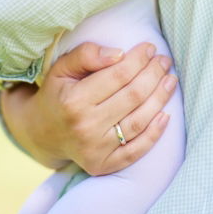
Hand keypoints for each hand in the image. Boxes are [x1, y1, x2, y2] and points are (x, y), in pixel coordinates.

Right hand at [0, 41, 177, 174]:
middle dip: (153, 75)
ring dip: (160, 99)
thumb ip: (87, 55)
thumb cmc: (58, 93)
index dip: (138, 60)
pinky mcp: (102, 166)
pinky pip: (135, 150)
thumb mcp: (62, 68)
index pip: (118, 75)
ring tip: (170, 80)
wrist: (42, 132)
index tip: (150, 48)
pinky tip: (166, 114)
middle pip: (132, 97)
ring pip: (138, 121)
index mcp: (74, 100)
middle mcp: (85, 127)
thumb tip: (119, 54)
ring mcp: (95, 149)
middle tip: (164, 61)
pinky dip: (154, 133)